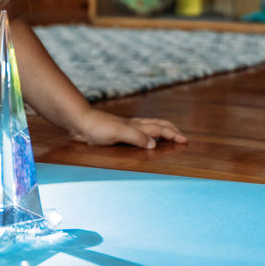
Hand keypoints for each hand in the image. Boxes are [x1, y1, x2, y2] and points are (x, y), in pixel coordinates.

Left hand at [69, 108, 187, 149]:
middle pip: (158, 125)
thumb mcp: (118, 133)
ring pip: (149, 126)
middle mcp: (133, 125)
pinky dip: (148, 134)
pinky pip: (139, 132)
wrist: (79, 121)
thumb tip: (154, 144)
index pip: (160, 129)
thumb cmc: (97, 127)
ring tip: (168, 135)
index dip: (173, 135)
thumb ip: (136, 137)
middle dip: (171, 130)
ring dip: (161, 130)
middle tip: (182, 137)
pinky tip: (143, 139)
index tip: (185, 141)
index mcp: (136, 126)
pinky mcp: (117, 131)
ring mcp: (126, 127)